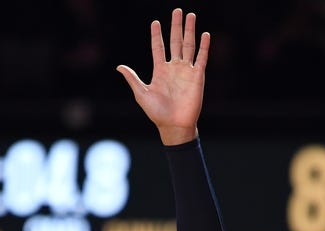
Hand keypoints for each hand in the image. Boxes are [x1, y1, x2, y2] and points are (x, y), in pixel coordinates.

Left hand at [116, 8, 208, 145]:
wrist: (174, 125)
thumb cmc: (157, 113)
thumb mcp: (141, 94)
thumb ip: (132, 79)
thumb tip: (119, 66)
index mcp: (160, 71)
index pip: (158, 47)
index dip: (157, 35)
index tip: (155, 22)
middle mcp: (174, 68)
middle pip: (175, 41)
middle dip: (176, 26)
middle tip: (177, 11)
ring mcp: (186, 71)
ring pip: (189, 46)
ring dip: (189, 31)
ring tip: (190, 16)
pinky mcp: (197, 76)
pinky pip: (201, 58)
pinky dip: (204, 46)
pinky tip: (205, 34)